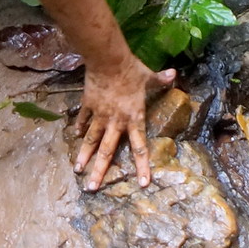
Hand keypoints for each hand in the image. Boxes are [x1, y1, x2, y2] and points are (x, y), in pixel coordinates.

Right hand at [73, 58, 175, 190]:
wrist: (108, 60)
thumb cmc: (130, 69)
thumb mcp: (148, 76)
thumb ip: (160, 80)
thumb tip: (173, 74)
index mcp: (134, 118)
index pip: (140, 148)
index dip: (142, 167)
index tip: (142, 184)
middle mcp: (116, 122)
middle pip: (107, 151)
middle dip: (100, 171)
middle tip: (92, 187)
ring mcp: (100, 115)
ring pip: (91, 140)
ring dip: (84, 155)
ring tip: (77, 170)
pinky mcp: (88, 105)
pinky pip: (84, 119)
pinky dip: (80, 127)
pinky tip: (75, 135)